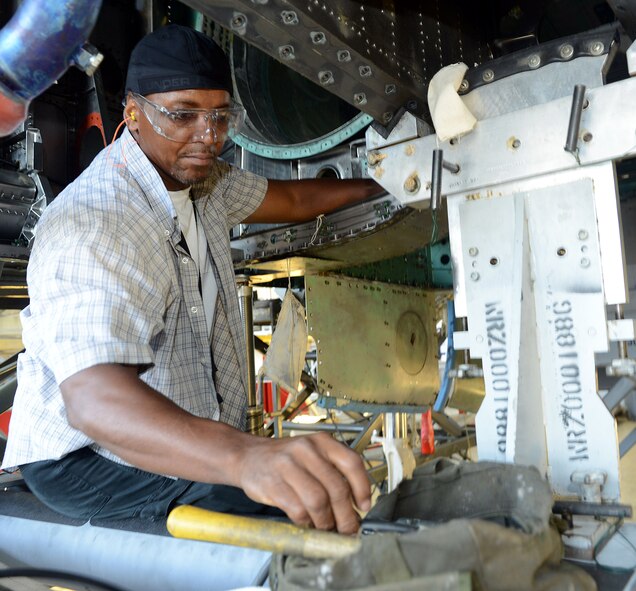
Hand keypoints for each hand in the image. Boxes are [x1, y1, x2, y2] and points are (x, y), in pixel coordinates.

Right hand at [237, 432, 370, 534]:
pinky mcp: (273, 483)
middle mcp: (306, 450)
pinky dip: (306, 522)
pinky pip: (297, 509)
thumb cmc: (285, 460)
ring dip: (326, 522)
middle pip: (336, 488)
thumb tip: (354, 509)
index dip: (362, 487)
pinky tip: (307, 523)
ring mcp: (288, 465)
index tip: (364, 506)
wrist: (248, 456)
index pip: (351, 462)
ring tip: (327, 529)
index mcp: (322, 442)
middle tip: (348, 530)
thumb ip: (332, 474)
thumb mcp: (311, 455)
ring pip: (318, 501)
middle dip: (346, 515)